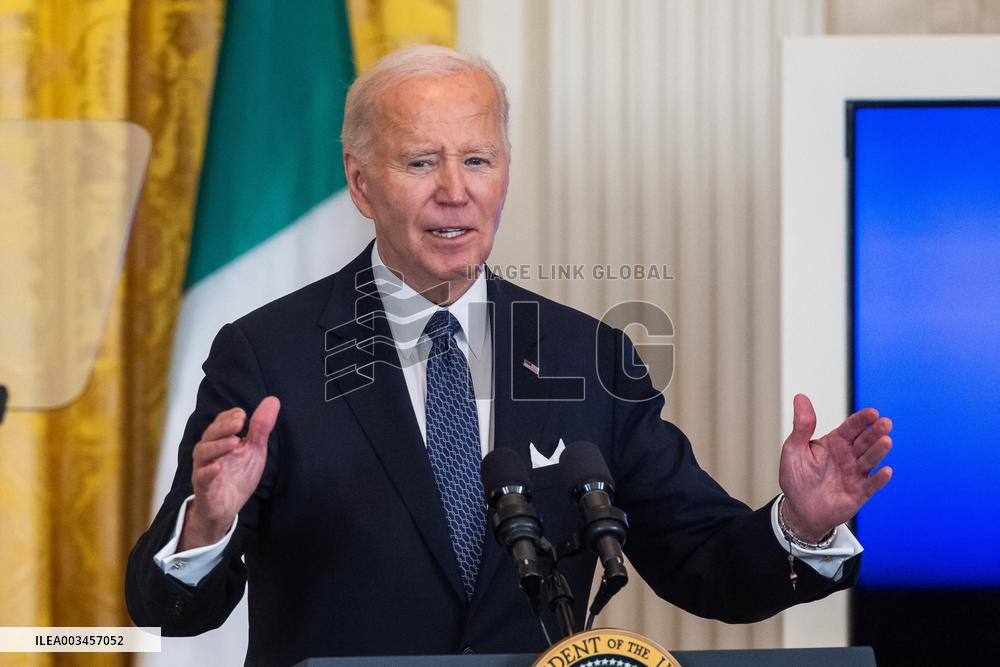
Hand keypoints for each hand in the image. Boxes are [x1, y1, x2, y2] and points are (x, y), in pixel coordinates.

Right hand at [179, 396, 280, 549]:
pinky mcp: (204, 488)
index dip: (229, 417)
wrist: (227, 507)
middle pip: (210, 434)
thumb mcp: (254, 449)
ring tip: (235, 442)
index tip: (243, 415)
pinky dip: (208, 472)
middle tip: (240, 422)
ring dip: (218, 446)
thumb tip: (273, 400)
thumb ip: (261, 427)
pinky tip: (217, 467)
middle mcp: (208, 452)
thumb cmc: (238, 475)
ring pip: (204, 453)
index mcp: (219, 440)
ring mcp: (203, 469)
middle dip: (224, 427)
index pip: (220, 422)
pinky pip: (201, 478)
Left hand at [778, 393, 892, 541]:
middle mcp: (849, 456)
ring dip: (879, 451)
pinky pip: (871, 485)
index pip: (851, 428)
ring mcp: (856, 474)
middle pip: (864, 441)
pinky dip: (879, 479)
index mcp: (835, 442)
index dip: (862, 420)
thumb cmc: (796, 477)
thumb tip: (800, 397)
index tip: (872, 412)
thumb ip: (801, 425)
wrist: (798, 509)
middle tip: (886, 423)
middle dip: (875, 432)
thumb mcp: (794, 449)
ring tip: (886, 441)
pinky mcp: (859, 493)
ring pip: (870, 460)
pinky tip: (886, 471)